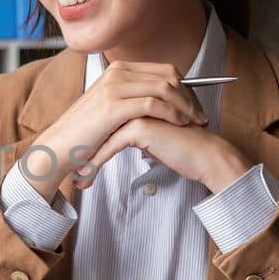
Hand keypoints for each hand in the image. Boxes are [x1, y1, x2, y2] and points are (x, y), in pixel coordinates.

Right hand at [27, 61, 208, 199]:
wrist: (59, 146)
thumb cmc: (85, 133)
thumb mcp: (111, 108)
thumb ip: (133, 99)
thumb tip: (161, 102)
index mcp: (118, 70)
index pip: (164, 70)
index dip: (186, 87)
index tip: (196, 106)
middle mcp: (117, 72)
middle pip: (169, 76)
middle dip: (191, 96)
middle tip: (201, 115)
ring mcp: (114, 87)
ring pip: (164, 88)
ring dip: (186, 106)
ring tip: (195, 122)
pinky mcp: (113, 106)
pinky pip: (153, 104)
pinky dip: (172, 113)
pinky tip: (179, 124)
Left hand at [69, 115, 249, 192]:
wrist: (205, 155)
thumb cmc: (182, 147)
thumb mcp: (152, 137)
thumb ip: (134, 132)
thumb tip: (111, 140)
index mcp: (137, 99)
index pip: (104, 119)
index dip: (90, 141)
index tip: (77, 161)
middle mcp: (135, 100)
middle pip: (99, 125)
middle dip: (84, 151)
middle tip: (73, 173)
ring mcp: (136, 111)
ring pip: (101, 136)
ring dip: (87, 160)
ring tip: (78, 179)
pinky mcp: (140, 126)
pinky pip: (111, 146)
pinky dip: (97, 163)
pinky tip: (87, 178)